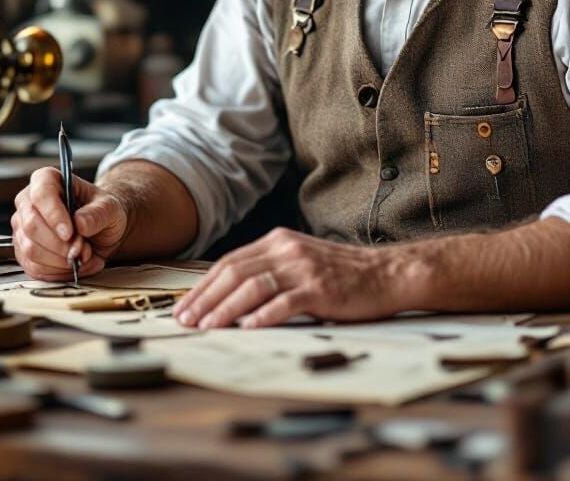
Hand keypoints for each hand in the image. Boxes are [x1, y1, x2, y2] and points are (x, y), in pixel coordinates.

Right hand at [11, 167, 127, 280]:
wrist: (102, 230)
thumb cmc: (102, 212)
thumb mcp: (110, 208)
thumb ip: (97, 213)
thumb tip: (79, 223)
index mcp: (47, 180)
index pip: (41, 193)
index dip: (53, 214)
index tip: (70, 232)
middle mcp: (28, 203)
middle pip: (31, 225)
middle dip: (60, 244)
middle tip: (84, 249)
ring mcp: (23, 229)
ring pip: (30, 250)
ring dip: (61, 260)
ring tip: (85, 255)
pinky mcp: (24, 252)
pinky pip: (34, 268)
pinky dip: (59, 272)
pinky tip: (76, 265)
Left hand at [173, 227, 403, 328]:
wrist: (385, 274)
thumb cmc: (341, 275)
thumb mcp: (299, 262)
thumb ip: (269, 271)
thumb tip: (228, 298)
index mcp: (278, 241)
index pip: (230, 263)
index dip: (203, 286)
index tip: (184, 307)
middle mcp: (287, 250)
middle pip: (235, 272)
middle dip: (206, 298)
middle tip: (186, 320)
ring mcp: (304, 268)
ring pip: (253, 286)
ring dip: (225, 309)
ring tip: (207, 327)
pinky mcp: (320, 288)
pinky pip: (285, 301)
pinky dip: (263, 315)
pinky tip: (248, 327)